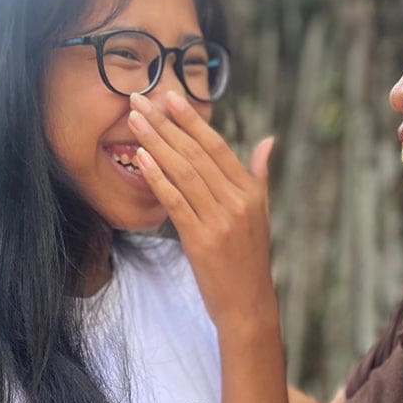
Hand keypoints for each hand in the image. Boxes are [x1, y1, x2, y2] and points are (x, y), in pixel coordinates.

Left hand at [128, 90, 276, 332]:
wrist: (247, 305)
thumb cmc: (249, 260)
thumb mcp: (261, 215)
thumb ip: (260, 175)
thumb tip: (268, 140)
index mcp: (251, 192)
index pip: (217, 147)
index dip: (191, 120)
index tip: (170, 97)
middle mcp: (238, 202)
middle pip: (196, 154)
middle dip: (166, 124)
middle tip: (140, 99)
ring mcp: (220, 221)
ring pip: (184, 172)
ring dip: (156, 143)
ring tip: (134, 121)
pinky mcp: (201, 240)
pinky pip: (175, 201)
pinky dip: (157, 177)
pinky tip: (141, 158)